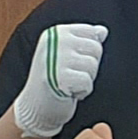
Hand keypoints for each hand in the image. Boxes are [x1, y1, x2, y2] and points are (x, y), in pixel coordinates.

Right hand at [7, 22, 108, 138]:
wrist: (34, 108)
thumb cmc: (53, 81)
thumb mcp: (68, 55)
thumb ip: (85, 41)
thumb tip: (103, 30)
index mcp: (56, 32)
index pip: (92, 32)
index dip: (90, 52)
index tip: (73, 62)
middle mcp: (55, 40)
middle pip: (96, 48)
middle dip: (89, 67)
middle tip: (70, 75)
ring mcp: (55, 57)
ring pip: (93, 65)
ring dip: (85, 80)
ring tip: (68, 83)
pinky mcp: (59, 76)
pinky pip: (87, 81)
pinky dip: (82, 92)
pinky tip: (67, 92)